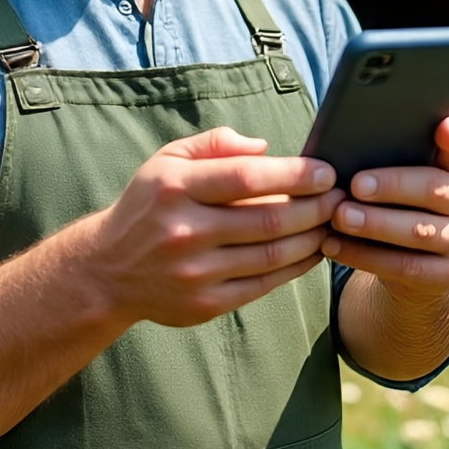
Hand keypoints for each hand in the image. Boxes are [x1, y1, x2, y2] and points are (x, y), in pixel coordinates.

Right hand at [84, 126, 340, 329]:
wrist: (106, 270)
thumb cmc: (147, 207)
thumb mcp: (165, 161)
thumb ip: (212, 144)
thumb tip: (264, 147)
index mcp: (174, 187)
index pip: (245, 177)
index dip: (292, 174)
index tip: (325, 171)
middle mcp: (183, 230)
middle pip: (267, 219)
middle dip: (315, 206)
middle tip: (341, 197)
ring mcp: (194, 271)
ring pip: (271, 254)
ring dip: (312, 237)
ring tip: (333, 221)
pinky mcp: (205, 303)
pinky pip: (264, 284)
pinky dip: (296, 268)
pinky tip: (312, 251)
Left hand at [320, 117, 448, 301]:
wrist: (412, 261)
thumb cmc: (392, 202)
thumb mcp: (394, 178)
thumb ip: (384, 160)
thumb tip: (341, 151)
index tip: (443, 127)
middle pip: (434, 188)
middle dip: (392, 186)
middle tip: (355, 185)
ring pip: (419, 231)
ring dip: (375, 224)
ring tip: (339, 216)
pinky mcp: (446, 275)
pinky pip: (404, 266)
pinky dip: (364, 256)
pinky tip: (334, 245)